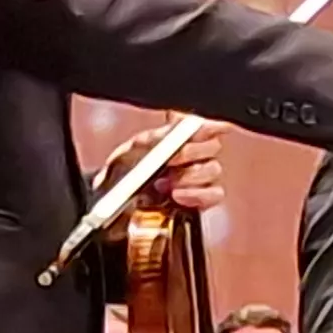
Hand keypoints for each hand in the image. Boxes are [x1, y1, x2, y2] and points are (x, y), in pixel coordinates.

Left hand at [109, 122, 223, 211]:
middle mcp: (194, 156)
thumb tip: (169, 128)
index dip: (206, 124)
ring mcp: (201, 179)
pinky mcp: (203, 201)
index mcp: (178, 137)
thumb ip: (152, 140)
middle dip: (192, 152)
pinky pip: (214, 194)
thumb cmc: (123, 177)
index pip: (203, 124)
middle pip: (212, 145)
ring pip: (213, 169)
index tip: (196, 128)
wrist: (117, 208)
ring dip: (189, 176)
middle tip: (171, 160)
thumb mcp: (130, 153)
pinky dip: (197, 195)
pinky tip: (178, 196)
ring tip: (164, 185)